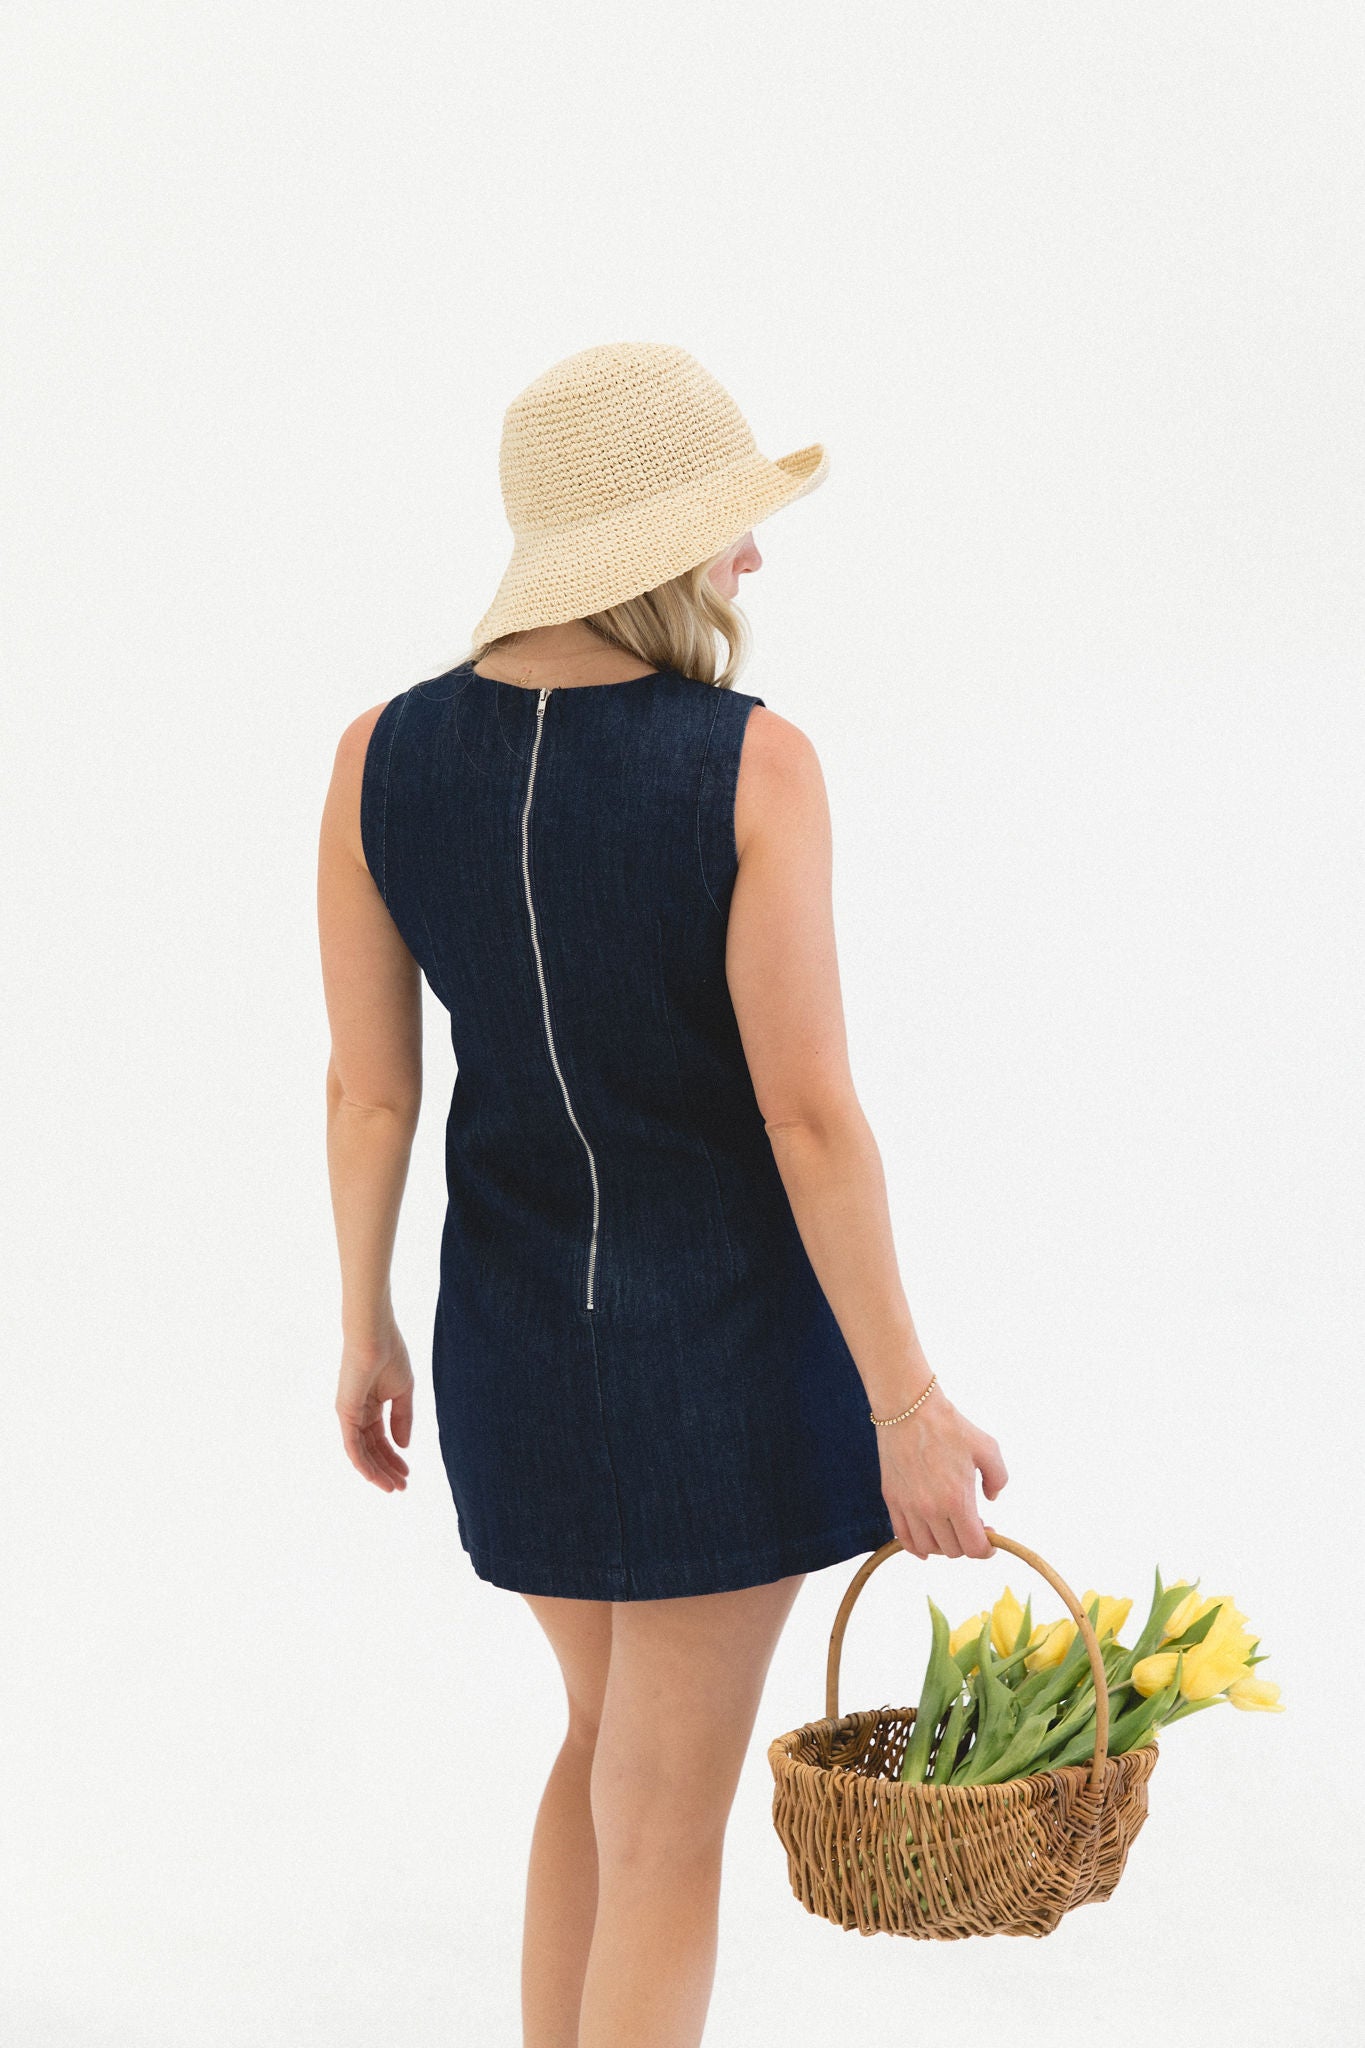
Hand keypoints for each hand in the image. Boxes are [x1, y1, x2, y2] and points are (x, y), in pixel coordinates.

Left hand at [336, 1321, 413, 1492]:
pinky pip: (352, 1447)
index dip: (394, 1457)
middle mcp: (358, 1413)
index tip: (408, 1473)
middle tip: (402, 1486)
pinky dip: (363, 1464)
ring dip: (377, 1472)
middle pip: (372, 1450)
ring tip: (394, 1487)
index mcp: (371, 1406)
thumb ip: (402, 1419)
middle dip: (387, 1469)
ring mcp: (350, 1415)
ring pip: (362, 1453)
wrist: (375, 1336)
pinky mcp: (345, 1414)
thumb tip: (404, 1446)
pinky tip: (376, 1478)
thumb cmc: (390, 1355)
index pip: (381, 1439)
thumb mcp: (403, 1392)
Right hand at [876, 1387, 1006, 1559]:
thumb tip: (991, 1499)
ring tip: (951, 1528)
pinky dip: (917, 1547)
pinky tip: (927, 1543)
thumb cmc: (949, 1425)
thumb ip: (999, 1478)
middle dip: (967, 1543)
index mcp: (957, 1500)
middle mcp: (931, 1509)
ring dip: (944, 1545)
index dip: (987, 1549)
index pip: (974, 1547)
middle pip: (952, 1550)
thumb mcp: (988, 1448)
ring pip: (928, 1548)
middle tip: (974, 1525)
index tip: (991, 1540)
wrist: (909, 1408)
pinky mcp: (892, 1500)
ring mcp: (908, 1506)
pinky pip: (903, 1538)